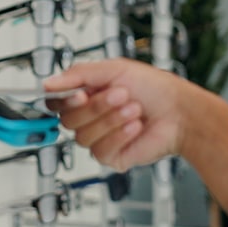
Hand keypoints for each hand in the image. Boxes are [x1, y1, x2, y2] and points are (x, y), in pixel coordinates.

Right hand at [43, 58, 209, 169]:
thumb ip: (78, 75)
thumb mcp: (114, 69)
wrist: (180, 112)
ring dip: (111, 120)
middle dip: (97, 107)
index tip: (81, 93)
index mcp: (87, 95)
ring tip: (134, 109)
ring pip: (83, 136)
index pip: (57, 102)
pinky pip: (100, 151)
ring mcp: (100, 138)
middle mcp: (90, 118)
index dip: (65, 100)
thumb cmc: (155, 88)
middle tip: (121, 94)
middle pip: (68, 120)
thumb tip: (47, 83)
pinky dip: (119, 136)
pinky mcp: (112, 157)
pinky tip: (135, 127)